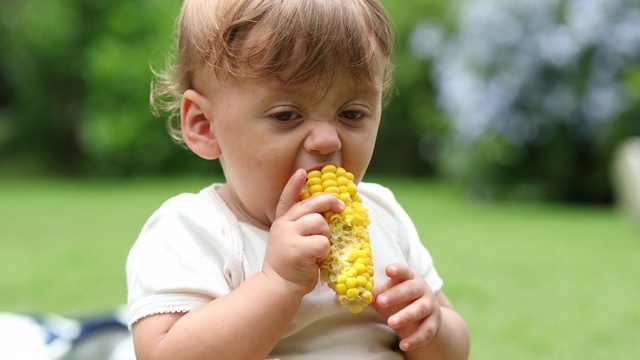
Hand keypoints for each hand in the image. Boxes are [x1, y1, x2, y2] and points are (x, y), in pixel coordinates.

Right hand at [263, 169, 344, 293]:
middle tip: (341, 206)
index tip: (302, 172)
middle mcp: (284, 225)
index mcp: (282, 221)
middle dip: (329, 202)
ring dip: (326, 235)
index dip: (294, 184)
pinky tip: (317, 259)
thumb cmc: (292, 265)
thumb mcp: (291, 240)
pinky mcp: (297, 249)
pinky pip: (323, 242)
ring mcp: (289, 236)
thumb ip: (302, 226)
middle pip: (312, 204)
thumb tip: (328, 213)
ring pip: (320, 222)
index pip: (286, 198)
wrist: (279, 287)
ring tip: (319, 249)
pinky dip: (325, 251)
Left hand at [373, 263, 441, 351]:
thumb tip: (349, 296)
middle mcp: (422, 290)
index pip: (404, 271)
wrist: (424, 318)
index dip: (397, 270)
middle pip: (411, 289)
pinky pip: (425, 332)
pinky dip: (415, 339)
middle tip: (380, 301)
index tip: (388, 270)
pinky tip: (403, 345)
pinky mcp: (433, 324)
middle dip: (396, 295)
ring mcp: (429, 307)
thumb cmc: (399, 301)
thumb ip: (372, 293)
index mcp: (409, 279)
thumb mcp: (386, 295)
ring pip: (420, 309)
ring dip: (406, 316)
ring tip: (391, 323)